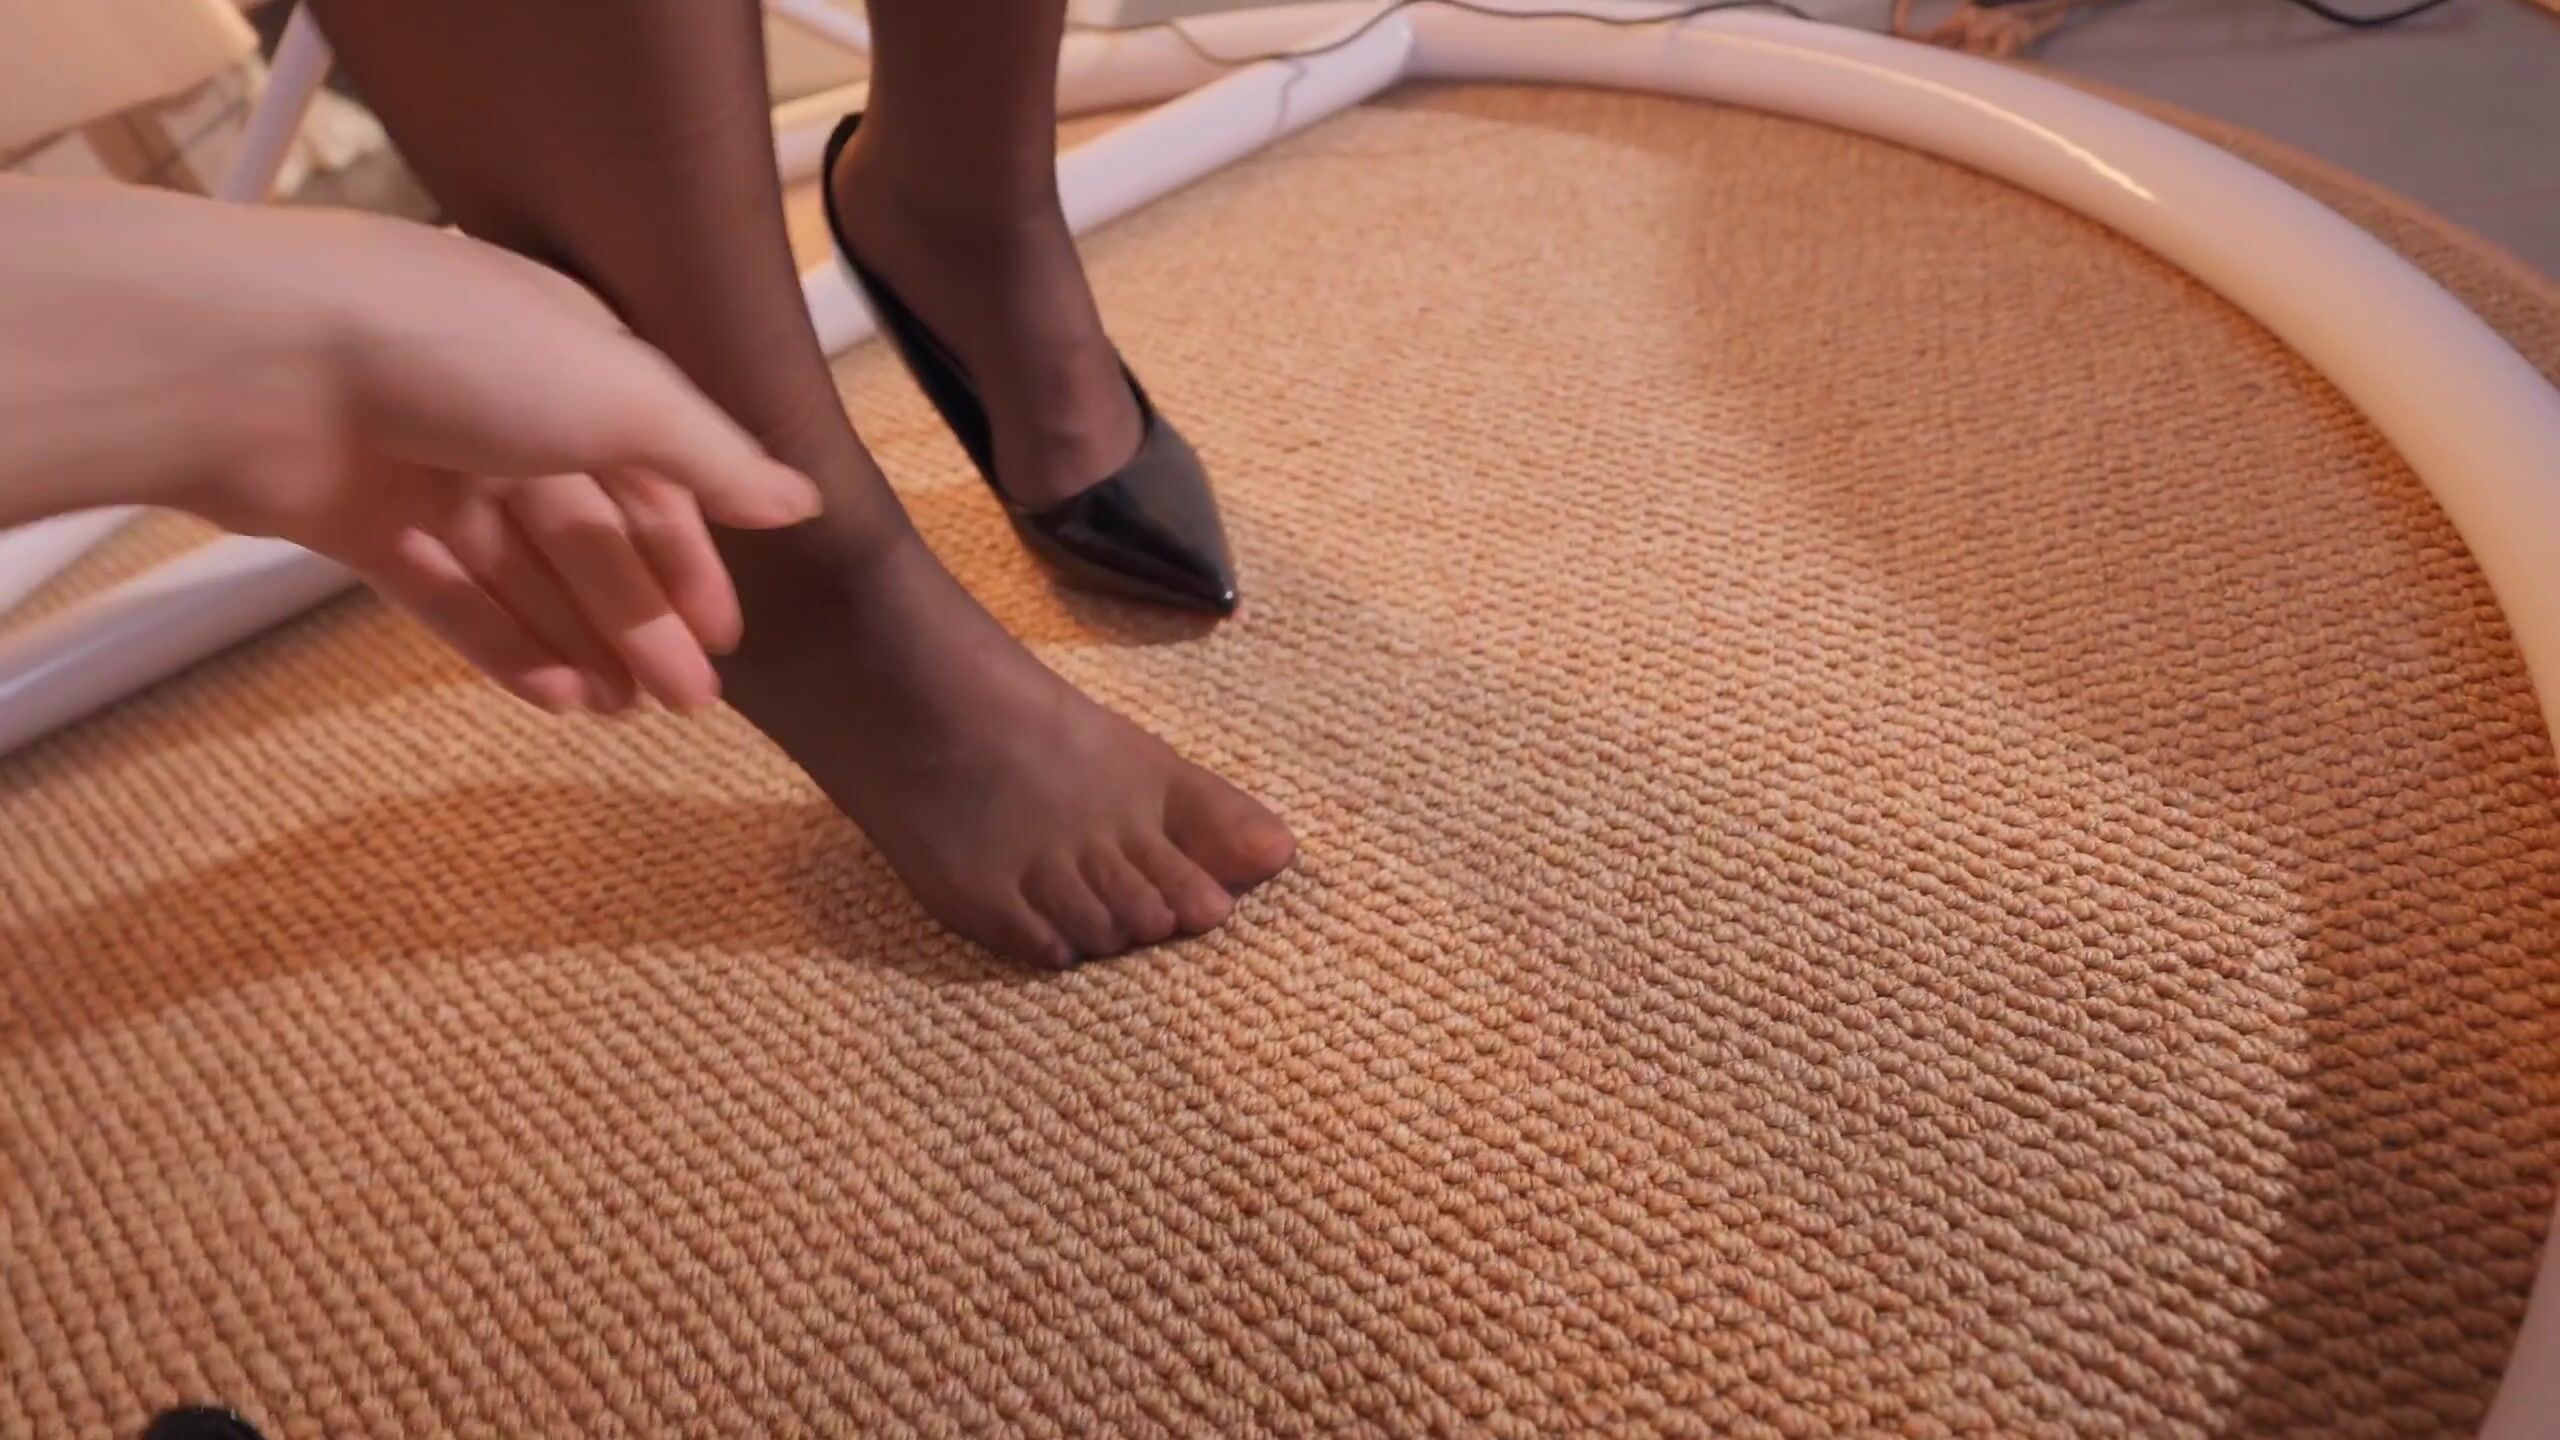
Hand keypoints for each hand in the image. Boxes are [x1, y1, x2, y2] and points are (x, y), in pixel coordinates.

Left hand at [0, 178, 822, 713]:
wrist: (254, 360)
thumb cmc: (449, 347)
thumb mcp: (620, 394)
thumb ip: (712, 457)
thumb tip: (800, 499)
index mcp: (572, 358)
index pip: (654, 471)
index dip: (693, 554)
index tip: (726, 631)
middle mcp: (504, 409)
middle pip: (591, 533)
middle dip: (644, 616)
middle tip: (691, 700)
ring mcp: (427, 467)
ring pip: (523, 573)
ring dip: (580, 642)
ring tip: (627, 713)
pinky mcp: (361, 522)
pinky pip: (447, 596)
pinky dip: (501, 645)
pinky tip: (554, 697)